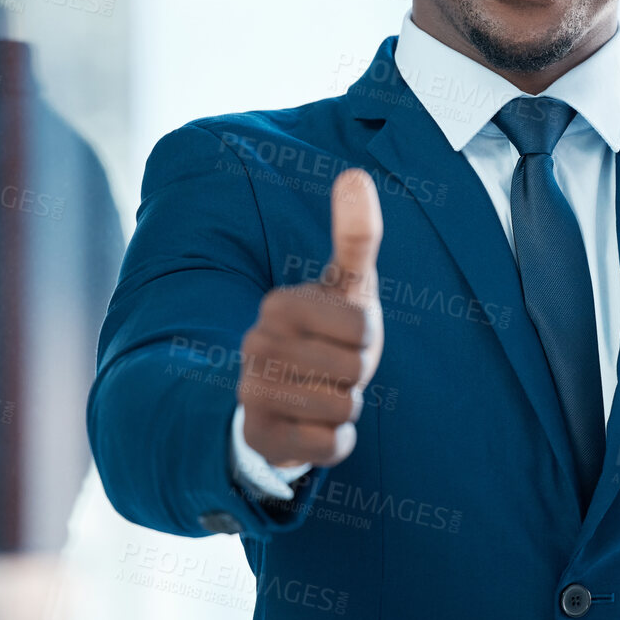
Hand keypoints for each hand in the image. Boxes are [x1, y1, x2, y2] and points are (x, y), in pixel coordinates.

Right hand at [237, 169, 383, 468]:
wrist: (288, 397)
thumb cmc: (329, 334)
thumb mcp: (348, 284)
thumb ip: (356, 234)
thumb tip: (355, 174)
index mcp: (278, 305)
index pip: (361, 329)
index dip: (366, 338)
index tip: (344, 337)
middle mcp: (256, 346)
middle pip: (354, 371)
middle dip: (357, 375)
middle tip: (333, 368)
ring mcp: (252, 393)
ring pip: (342, 408)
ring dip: (346, 407)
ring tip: (322, 393)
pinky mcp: (260, 437)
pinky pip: (329, 446)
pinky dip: (335, 441)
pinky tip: (313, 425)